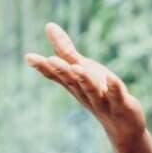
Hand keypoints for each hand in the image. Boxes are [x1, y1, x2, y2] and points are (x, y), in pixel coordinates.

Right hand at [25, 23, 146, 150]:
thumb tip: (48, 25)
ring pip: (91, 89)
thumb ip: (66, 50)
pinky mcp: (121, 105)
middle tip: (49, 60)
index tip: (28, 57)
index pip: (56, 76)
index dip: (43, 67)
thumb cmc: (100, 93)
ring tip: (77, 68)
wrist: (123, 126)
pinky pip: (117, 95)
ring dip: (84, 79)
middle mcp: (85, 93)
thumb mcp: (83, 69)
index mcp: (74, 85)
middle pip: (71, 82)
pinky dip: (114, 87)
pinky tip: (112, 78)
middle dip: (61, 71)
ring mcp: (103, 101)